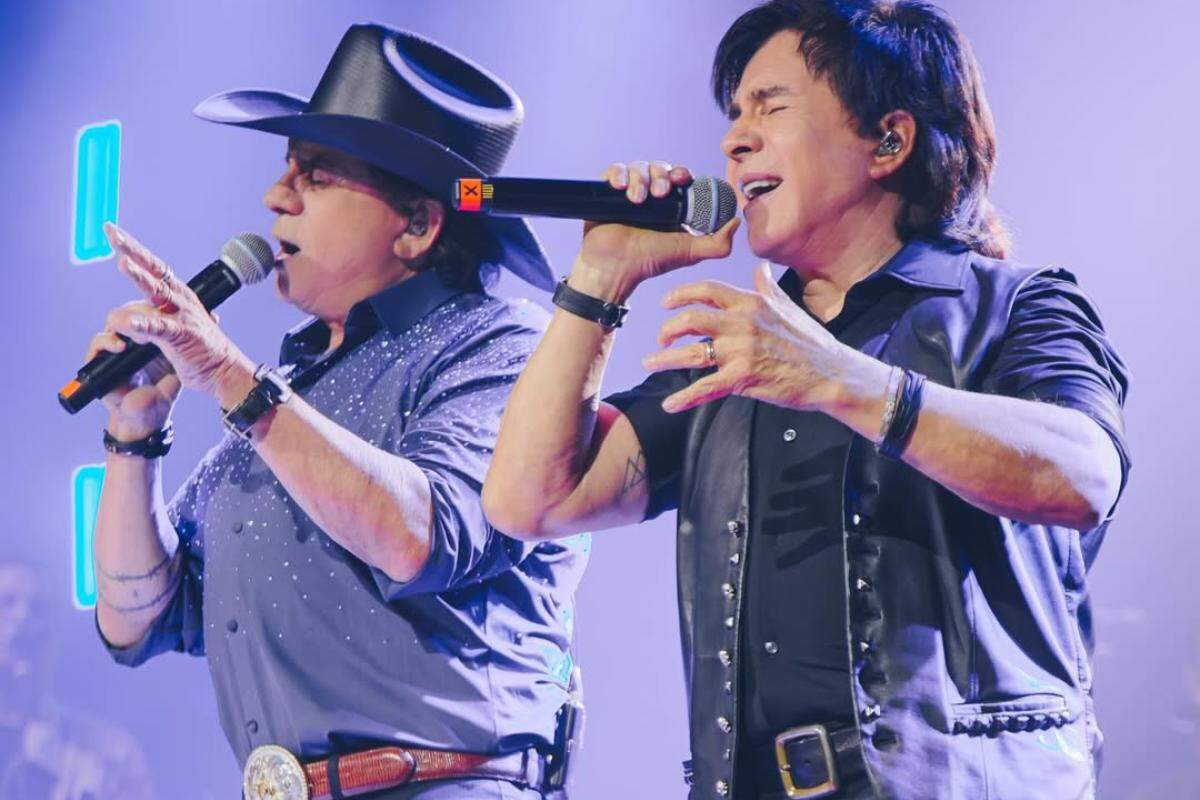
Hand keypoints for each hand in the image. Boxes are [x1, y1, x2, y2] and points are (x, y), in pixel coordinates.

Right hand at [84, 308, 180, 439]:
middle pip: (130, 310)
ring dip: (124, 322)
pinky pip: (98, 344)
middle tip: (154, 314)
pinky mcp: (101, 361)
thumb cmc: (165, 390)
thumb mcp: (180, 361)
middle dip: (140, 310)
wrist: (149, 416)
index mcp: (151, 334)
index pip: (149, 309)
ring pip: (114, 322)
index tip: (164, 297)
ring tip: (140, 333)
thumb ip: (187, 340)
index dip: (154, 300)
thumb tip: (214, 317)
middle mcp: (131, 338)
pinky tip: (120, 347)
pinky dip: (107, 342)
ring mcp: (115, 348)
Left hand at [100, 223, 251, 405]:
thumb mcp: (173, 327)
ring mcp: (182, 316)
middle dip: (131, 249)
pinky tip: (126, 323)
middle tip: (112, 232)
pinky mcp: (182, 336)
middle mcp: (180, 299)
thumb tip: (134, 316)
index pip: (153, 266)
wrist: (225, 371)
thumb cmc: (200, 350)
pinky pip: (158, 328)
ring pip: (156, 291)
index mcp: (178, 295)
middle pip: (153, 268)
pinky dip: (141, 325)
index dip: (133, 248)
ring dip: (140, 277)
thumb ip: (155, 317)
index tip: (113, 231)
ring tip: (122, 263)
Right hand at [570, 161, 739, 301]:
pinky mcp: (606, 193)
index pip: (679, 178)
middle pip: (660, 168)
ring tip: (638, 199)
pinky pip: (615, 172)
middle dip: (662, 175)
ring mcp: (627, 194)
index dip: (682, 174)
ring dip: (641, 178)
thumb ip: (716, 244)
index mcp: (670, 206)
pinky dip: (619, 174)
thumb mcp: (688, 253)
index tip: (683, 179)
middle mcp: (650, 197)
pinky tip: (620, 187)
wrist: (614, 269)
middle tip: (661, 194)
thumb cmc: (650, 262)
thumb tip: (736, 221)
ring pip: (638, 167)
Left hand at [643, 262, 864, 413]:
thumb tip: (760, 269)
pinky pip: (706, 387)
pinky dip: (684, 398)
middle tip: (660, 339)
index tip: (666, 302)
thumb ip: (767, 287)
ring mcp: (741, 351)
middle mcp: (742, 323)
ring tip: (650, 363)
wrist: (830, 373)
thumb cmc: (810, 342)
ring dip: (665, 359)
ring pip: (692, 353)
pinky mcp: (743, 378)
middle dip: (669, 329)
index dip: (681, 294)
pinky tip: (669, 404)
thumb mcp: (788, 306)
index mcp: (751, 303)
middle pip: (692, 319)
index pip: (707, 290)